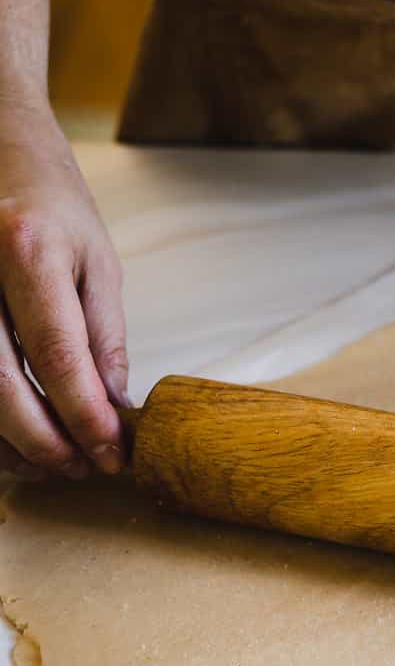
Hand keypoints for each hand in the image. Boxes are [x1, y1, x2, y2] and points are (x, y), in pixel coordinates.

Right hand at [0, 96, 127, 479]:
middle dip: (43, 440)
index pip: (56, 354)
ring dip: (8, 441)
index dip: (84, 415)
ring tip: (52, 464)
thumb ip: (103, 336)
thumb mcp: (95, 258)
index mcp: (26, 250)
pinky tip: (13, 440)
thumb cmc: (48, 198)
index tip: (112, 452)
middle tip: (83, 468)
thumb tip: (113, 407)